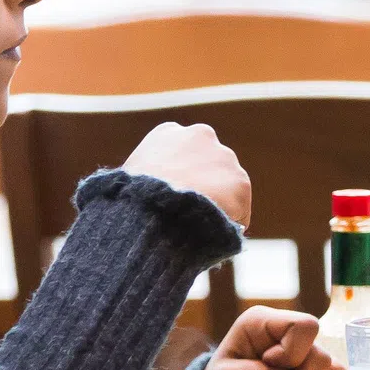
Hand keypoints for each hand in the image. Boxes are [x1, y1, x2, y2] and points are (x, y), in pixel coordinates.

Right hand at [121, 121, 250, 227]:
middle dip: (204, 185)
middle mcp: (200, 135)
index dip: (180, 178)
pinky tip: (214, 236)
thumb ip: (145, 180)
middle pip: (208, 164)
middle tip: (192, 214)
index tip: (176, 198)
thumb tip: (143, 200)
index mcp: (168, 133)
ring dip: (220, 203)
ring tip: (202, 228)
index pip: (182, 152)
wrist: (148, 210)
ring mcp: (223, 157)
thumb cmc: (128, 202)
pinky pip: (240, 209)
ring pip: (227, 185)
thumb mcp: (128, 182)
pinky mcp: (240, 181)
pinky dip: (232, 224)